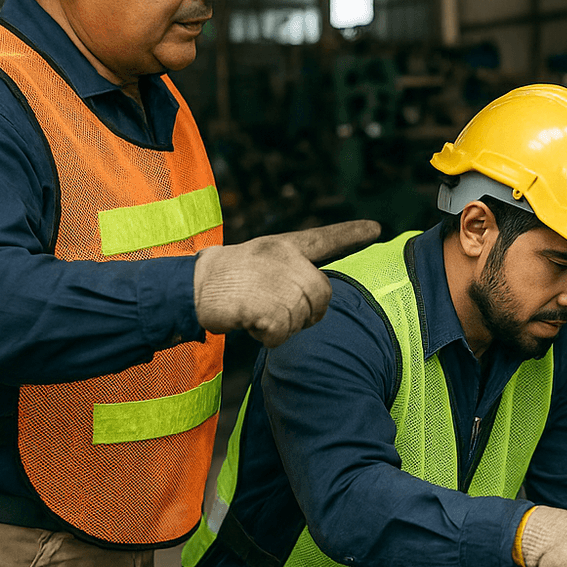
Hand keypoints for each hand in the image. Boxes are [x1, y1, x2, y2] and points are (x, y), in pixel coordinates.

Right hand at [194, 220, 381, 346]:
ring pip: (304, 318)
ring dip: (283, 326)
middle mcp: (285, 259)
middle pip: (322, 296)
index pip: (325, 239)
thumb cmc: (228, 278)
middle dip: (306, 313)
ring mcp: (276, 281)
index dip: (351, 234)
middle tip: (277, 312)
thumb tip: (319, 297)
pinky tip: (250, 323)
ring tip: (256, 312)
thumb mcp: (262, 261)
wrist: (190, 286)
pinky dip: (268, 337)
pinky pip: (283, 333)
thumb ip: (292, 271)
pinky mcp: (264, 306)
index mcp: (285, 247)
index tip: (376, 229)